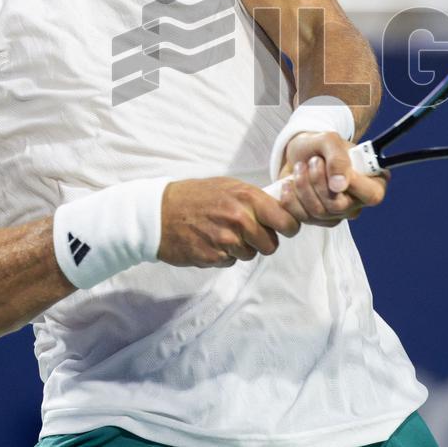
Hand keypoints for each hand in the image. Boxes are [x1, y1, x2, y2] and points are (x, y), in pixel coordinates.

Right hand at [158, 177, 300, 267]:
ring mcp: (225, 240)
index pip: (286, 221)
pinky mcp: (212, 257)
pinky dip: (223, 255)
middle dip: (262, 242)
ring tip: (223, 233)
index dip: (289, 227)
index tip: (285, 228)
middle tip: (248, 233)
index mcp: (247, 197)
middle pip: (271, 245)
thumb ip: (254, 198)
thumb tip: (281, 207)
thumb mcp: (227, 186)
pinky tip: (210, 241)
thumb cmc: (194, 196)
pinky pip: (230, 262)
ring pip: (250, 254)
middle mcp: (239, 218)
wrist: (158, 212)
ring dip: (241, 248)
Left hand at [276, 132, 389, 226]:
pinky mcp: (318, 220)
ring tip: (300, 166)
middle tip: (312, 160)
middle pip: (339, 206)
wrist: (298, 153)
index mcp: (372, 181)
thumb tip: (340, 186)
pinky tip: (289, 184)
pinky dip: (291, 199)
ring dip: (302, 186)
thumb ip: (338, 159)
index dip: (350, 184)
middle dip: (318, 181)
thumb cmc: (319, 145)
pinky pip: (304, 218)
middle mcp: (358, 201)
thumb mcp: (328, 141)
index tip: (328, 163)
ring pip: (319, 212)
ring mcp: (339, 214)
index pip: (372, 195)